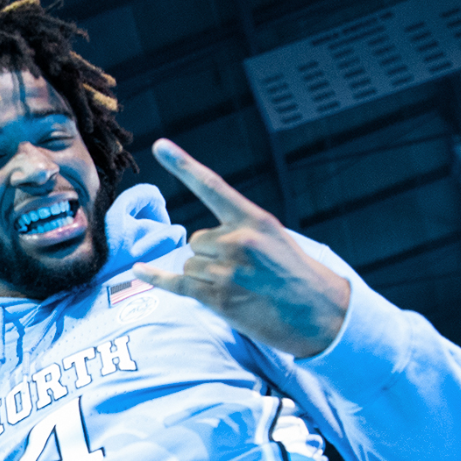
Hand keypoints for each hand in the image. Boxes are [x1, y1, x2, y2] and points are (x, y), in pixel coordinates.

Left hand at [134, 139, 350, 357]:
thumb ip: (241, 231)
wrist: (321, 314)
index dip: (183, 165)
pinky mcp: (218, 298)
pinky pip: (176, 283)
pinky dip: (157, 277)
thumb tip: (200, 243)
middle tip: (242, 272)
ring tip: (239, 287)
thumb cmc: (297, 277)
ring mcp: (226, 270)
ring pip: (190, 265)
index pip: (212, 186)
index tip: (159, 145)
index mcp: (254, 220)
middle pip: (197, 240)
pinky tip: (139, 269)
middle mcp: (237, 240)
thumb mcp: (276, 240)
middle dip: (211, 255)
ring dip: (206, 277)